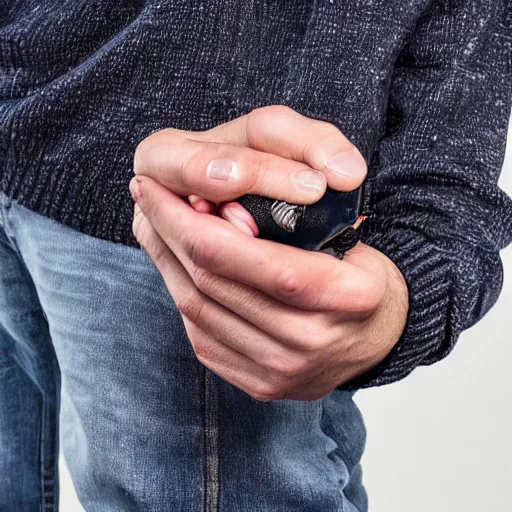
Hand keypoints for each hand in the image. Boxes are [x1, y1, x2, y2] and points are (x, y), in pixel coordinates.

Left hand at [130, 106, 408, 400]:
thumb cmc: (360, 275)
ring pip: (198, 309)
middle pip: (213, 282)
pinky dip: (181, 294)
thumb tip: (218, 204)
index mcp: (345, 293)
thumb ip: (293, 217)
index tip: (160, 186)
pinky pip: (202, 335)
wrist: (376, 337)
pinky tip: (174, 265)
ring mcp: (283, 370)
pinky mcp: (262, 385)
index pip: (249, 256)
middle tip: (146, 196)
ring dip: (167, 261)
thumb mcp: (348, 232)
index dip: (192, 219)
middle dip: (168, 231)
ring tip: (152, 225)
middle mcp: (311, 341)